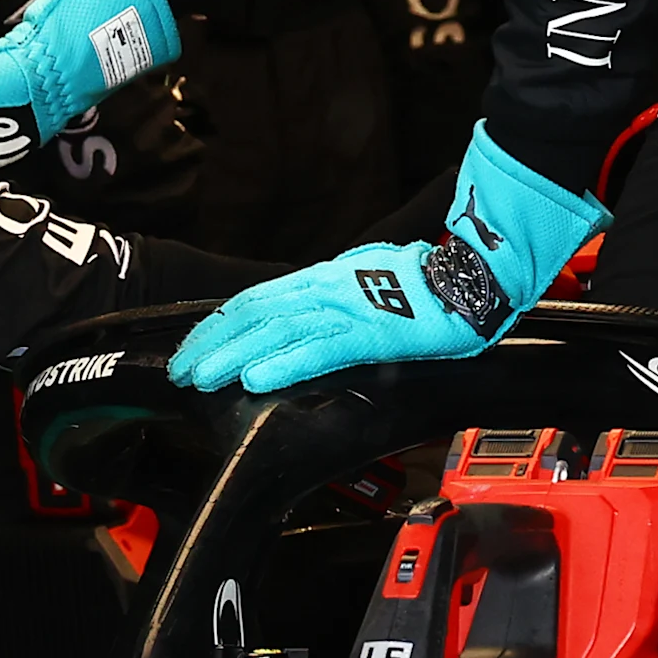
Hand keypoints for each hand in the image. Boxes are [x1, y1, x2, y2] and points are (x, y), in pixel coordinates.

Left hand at [171, 127, 605, 392]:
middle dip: (212, 343)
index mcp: (323, 281)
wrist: (477, 278)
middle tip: (180, 370)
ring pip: (276, 332)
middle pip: (255, 315)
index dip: (220, 325)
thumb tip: (305, 318)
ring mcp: (348, 308)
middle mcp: (326, 289)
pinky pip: (321, 349)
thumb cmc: (429, 284)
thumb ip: (333, 302)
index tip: (192, 348)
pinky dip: (285, 363)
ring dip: (233, 356)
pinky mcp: (374, 330)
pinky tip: (256, 379)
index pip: (257, 302)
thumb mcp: (368, 286)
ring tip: (201, 377)